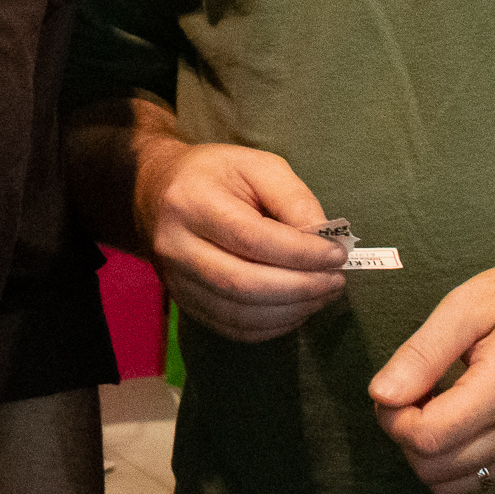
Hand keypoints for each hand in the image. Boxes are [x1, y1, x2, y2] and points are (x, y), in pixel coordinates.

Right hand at [132, 136, 346, 340]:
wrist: (157, 190)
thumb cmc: (216, 174)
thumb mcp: (258, 165)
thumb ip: (294, 198)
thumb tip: (324, 240)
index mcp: (193, 201)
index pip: (252, 238)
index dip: (300, 253)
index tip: (337, 254)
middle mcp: (176, 245)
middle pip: (243, 284)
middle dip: (300, 288)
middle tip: (336, 280)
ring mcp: (175, 280)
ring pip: (238, 314)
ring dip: (291, 312)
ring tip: (322, 294)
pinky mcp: (182, 303)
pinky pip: (231, 328)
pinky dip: (271, 326)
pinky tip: (295, 309)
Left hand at [367, 249, 494, 493]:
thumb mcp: (467, 305)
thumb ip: (422, 353)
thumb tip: (380, 395)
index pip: (427, 438)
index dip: (392, 418)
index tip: (391, 386)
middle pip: (434, 469)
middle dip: (404, 435)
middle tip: (408, 390)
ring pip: (452, 486)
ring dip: (426, 453)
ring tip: (432, 403)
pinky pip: (478, 482)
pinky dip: (452, 461)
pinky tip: (455, 417)